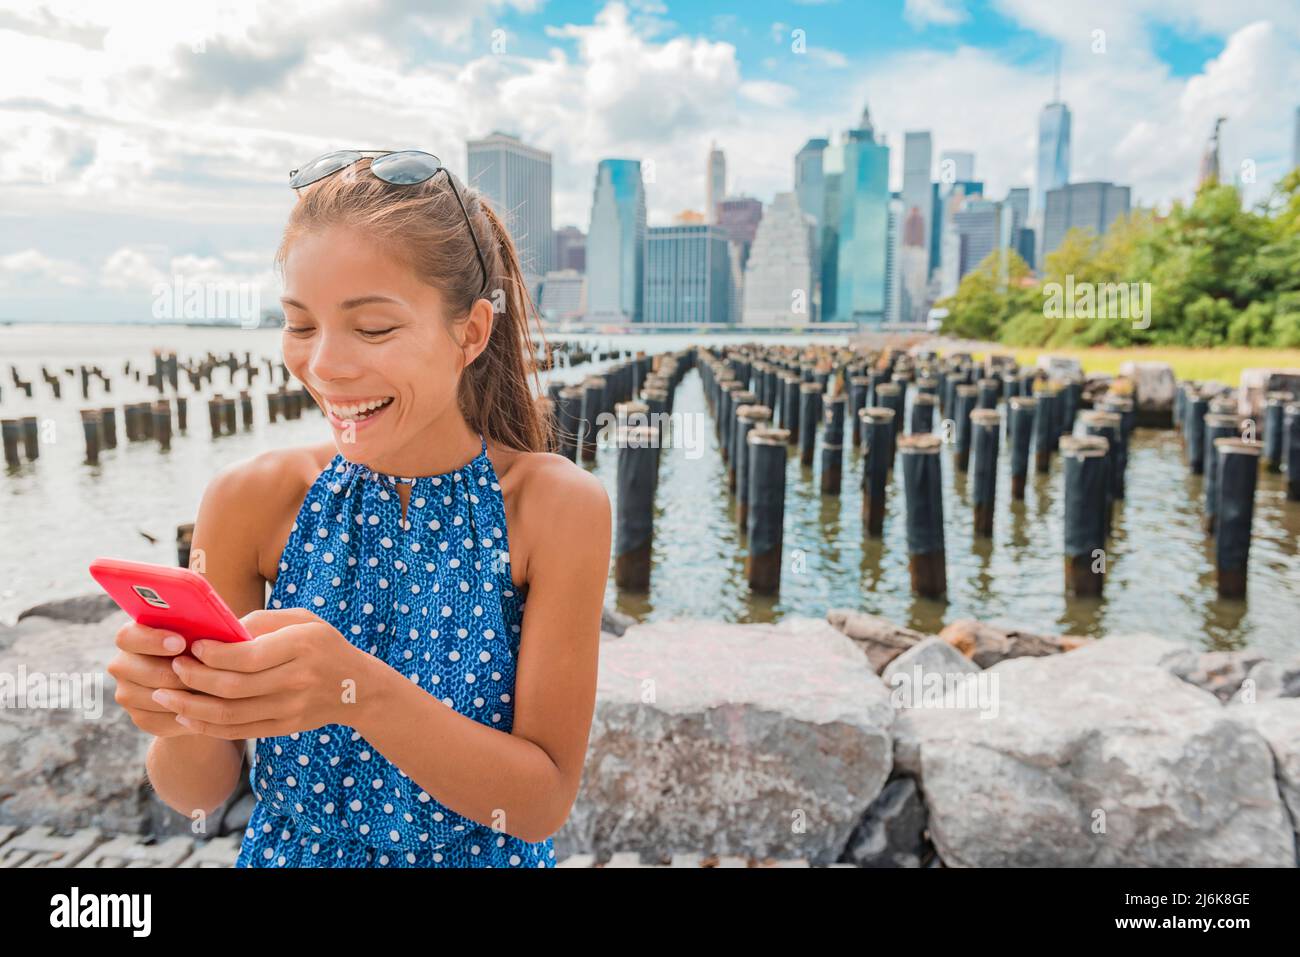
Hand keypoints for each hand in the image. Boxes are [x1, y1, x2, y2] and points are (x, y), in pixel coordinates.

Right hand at [107, 621, 201, 737]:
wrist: (208, 683)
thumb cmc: (206, 648)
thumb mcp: (203, 634)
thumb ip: (198, 628)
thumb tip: (209, 626)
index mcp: (134, 636)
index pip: (127, 637)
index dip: (152, 640)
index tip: (180, 643)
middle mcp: (124, 664)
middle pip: (141, 672)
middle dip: (175, 673)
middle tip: (203, 673)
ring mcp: (128, 693)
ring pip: (151, 697)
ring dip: (183, 695)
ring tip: (211, 690)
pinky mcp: (140, 717)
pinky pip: (159, 720)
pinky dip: (183, 714)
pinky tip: (204, 707)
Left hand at [152, 608, 375, 739]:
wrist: (358, 687)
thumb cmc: (323, 644)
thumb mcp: (302, 619)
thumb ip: (261, 621)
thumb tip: (216, 631)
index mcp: (301, 647)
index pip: (248, 656)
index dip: (214, 654)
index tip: (191, 647)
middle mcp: (297, 680)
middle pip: (234, 687)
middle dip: (195, 679)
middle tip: (172, 669)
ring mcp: (291, 708)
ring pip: (231, 714)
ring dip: (192, 707)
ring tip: (165, 696)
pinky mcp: (284, 727)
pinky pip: (239, 731)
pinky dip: (208, 726)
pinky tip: (187, 716)